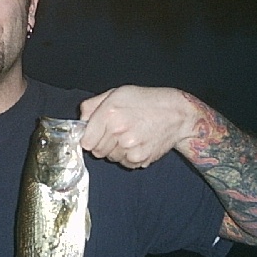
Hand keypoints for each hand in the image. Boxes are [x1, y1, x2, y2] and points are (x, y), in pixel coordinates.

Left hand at [79, 86, 195, 168]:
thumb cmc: (146, 101)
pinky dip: (128, 156)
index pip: (86, 141)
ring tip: (130, 135)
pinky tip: (138, 142)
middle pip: (97, 152)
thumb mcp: (117, 93)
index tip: (95, 135)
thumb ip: (93, 105)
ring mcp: (129, 147)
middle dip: (102, 144)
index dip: (89, 138)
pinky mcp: (140, 159)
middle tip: (117, 132)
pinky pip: (124, 163)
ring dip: (116, 150)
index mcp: (109, 113)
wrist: (176, 114)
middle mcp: (118, 131)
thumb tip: (81, 120)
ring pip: (111, 158)